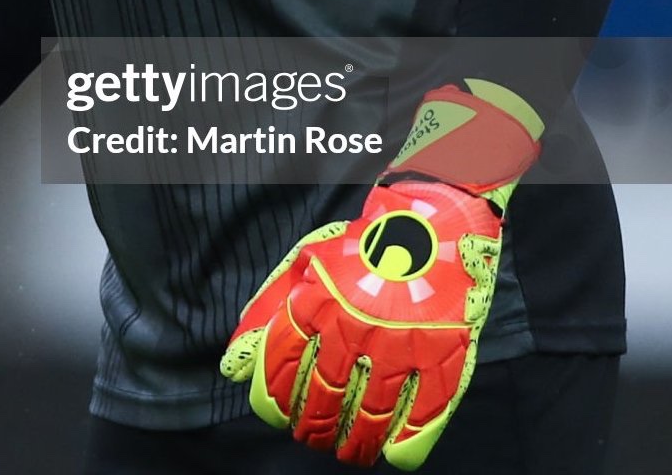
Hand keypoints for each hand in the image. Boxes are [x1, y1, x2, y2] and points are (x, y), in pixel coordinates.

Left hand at [221, 80, 542, 467]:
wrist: (432, 220)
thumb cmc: (364, 245)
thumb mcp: (308, 263)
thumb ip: (268, 309)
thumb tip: (231, 365)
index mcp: (317, 303)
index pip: (280, 373)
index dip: (274, 404)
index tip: (280, 415)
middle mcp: (353, 328)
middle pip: (322, 403)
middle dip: (311, 428)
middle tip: (313, 436)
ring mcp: (400, 344)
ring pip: (368, 417)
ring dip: (353, 443)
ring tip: (349, 449)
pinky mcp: (441, 355)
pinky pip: (421, 417)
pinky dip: (403, 445)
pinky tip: (390, 452)